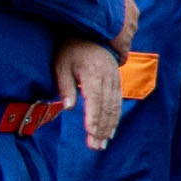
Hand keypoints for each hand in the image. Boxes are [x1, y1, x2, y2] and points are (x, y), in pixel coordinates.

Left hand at [62, 36, 130, 152]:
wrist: (92, 33)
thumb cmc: (72, 49)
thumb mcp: (61, 65)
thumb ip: (65, 86)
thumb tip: (69, 108)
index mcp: (93, 74)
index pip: (94, 101)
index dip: (93, 119)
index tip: (91, 134)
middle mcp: (107, 78)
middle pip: (106, 108)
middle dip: (101, 129)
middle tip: (95, 147)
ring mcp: (115, 80)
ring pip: (114, 107)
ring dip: (109, 127)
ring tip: (102, 144)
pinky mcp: (117, 82)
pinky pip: (118, 103)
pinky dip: (114, 118)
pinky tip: (110, 131)